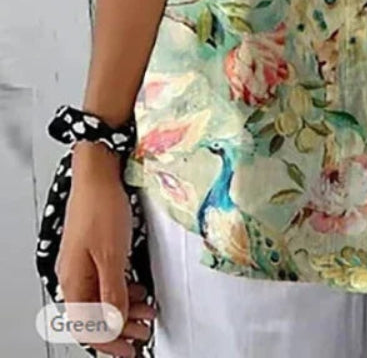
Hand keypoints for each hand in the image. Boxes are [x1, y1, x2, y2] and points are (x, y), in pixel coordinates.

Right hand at [55, 144, 155, 356]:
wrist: (99, 172)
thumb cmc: (102, 207)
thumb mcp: (112, 255)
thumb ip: (113, 292)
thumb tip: (115, 322)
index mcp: (74, 281)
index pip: (87, 326)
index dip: (109, 342)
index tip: (129, 350)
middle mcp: (75, 275)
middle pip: (95, 315)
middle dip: (121, 328)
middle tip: (143, 333)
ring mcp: (84, 262)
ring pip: (103, 298)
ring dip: (125, 309)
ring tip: (147, 312)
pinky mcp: (95, 249)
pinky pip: (107, 281)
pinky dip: (123, 290)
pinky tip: (138, 290)